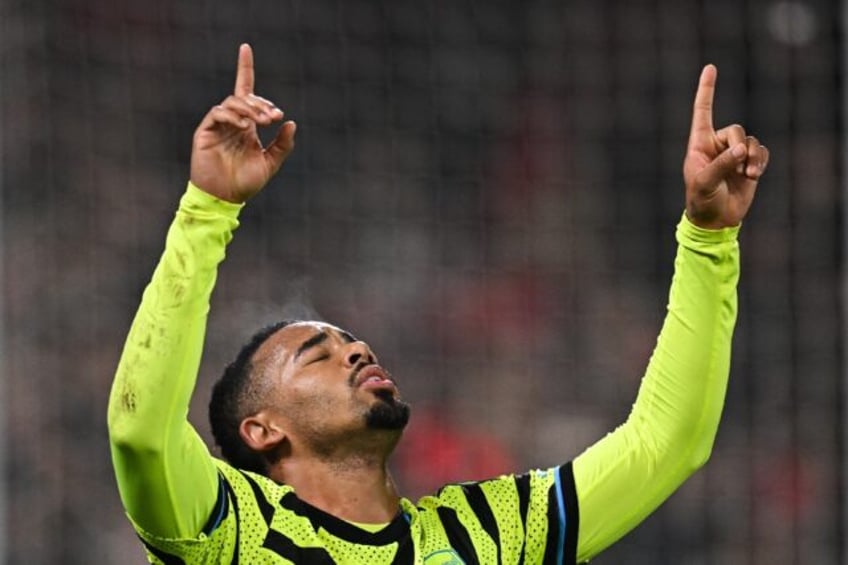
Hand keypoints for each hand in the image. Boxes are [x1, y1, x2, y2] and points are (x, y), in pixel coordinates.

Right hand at [190, 44, 296, 202]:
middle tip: (274, 117)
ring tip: (262, 122)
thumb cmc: (245, 183)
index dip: (244, 68)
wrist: (225, 198)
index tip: (245, 47)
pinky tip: (244, 127)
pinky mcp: (205, 132)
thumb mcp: (270, 163)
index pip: (245, 91)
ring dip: (250, 109)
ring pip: (232, 103)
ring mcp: (218, 125)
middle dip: (261, 103)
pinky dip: (232, 116)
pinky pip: (218, 113)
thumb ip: (282, 144)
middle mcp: (232, 122)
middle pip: (244, 97)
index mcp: (247, 125)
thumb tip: (291, 123)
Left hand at [683, 65, 768, 228]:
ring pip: (750, 141)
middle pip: (734, 130)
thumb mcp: (705, 183)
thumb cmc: (701, 200)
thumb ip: (721, 165)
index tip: (710, 67)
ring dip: (752, 157)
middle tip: (739, 165)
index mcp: (698, 144)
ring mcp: (733, 153)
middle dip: (739, 147)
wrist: (716, 219)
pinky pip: (761, 151)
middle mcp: (716, 145)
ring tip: (748, 175)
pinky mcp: (748, 162)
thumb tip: (741, 150)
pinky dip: (760, 161)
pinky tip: (754, 175)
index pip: (702, 112)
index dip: (706, 90)